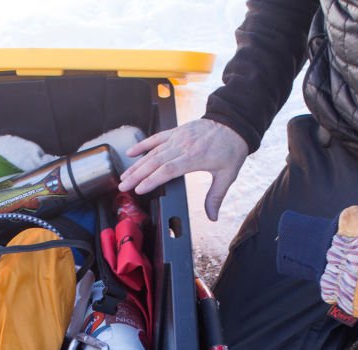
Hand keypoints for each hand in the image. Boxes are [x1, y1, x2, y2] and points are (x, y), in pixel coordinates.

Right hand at [118, 119, 247, 220]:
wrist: (234, 123)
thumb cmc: (231, 148)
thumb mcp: (228, 174)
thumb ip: (216, 196)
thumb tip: (212, 217)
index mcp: (195, 158)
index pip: (168, 170)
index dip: (152, 180)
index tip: (139, 189)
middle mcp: (183, 146)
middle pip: (155, 162)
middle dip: (137, 175)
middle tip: (124, 186)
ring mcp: (178, 138)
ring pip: (152, 152)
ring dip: (136, 164)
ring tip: (124, 177)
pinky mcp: (176, 131)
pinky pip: (156, 138)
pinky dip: (142, 145)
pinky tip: (131, 153)